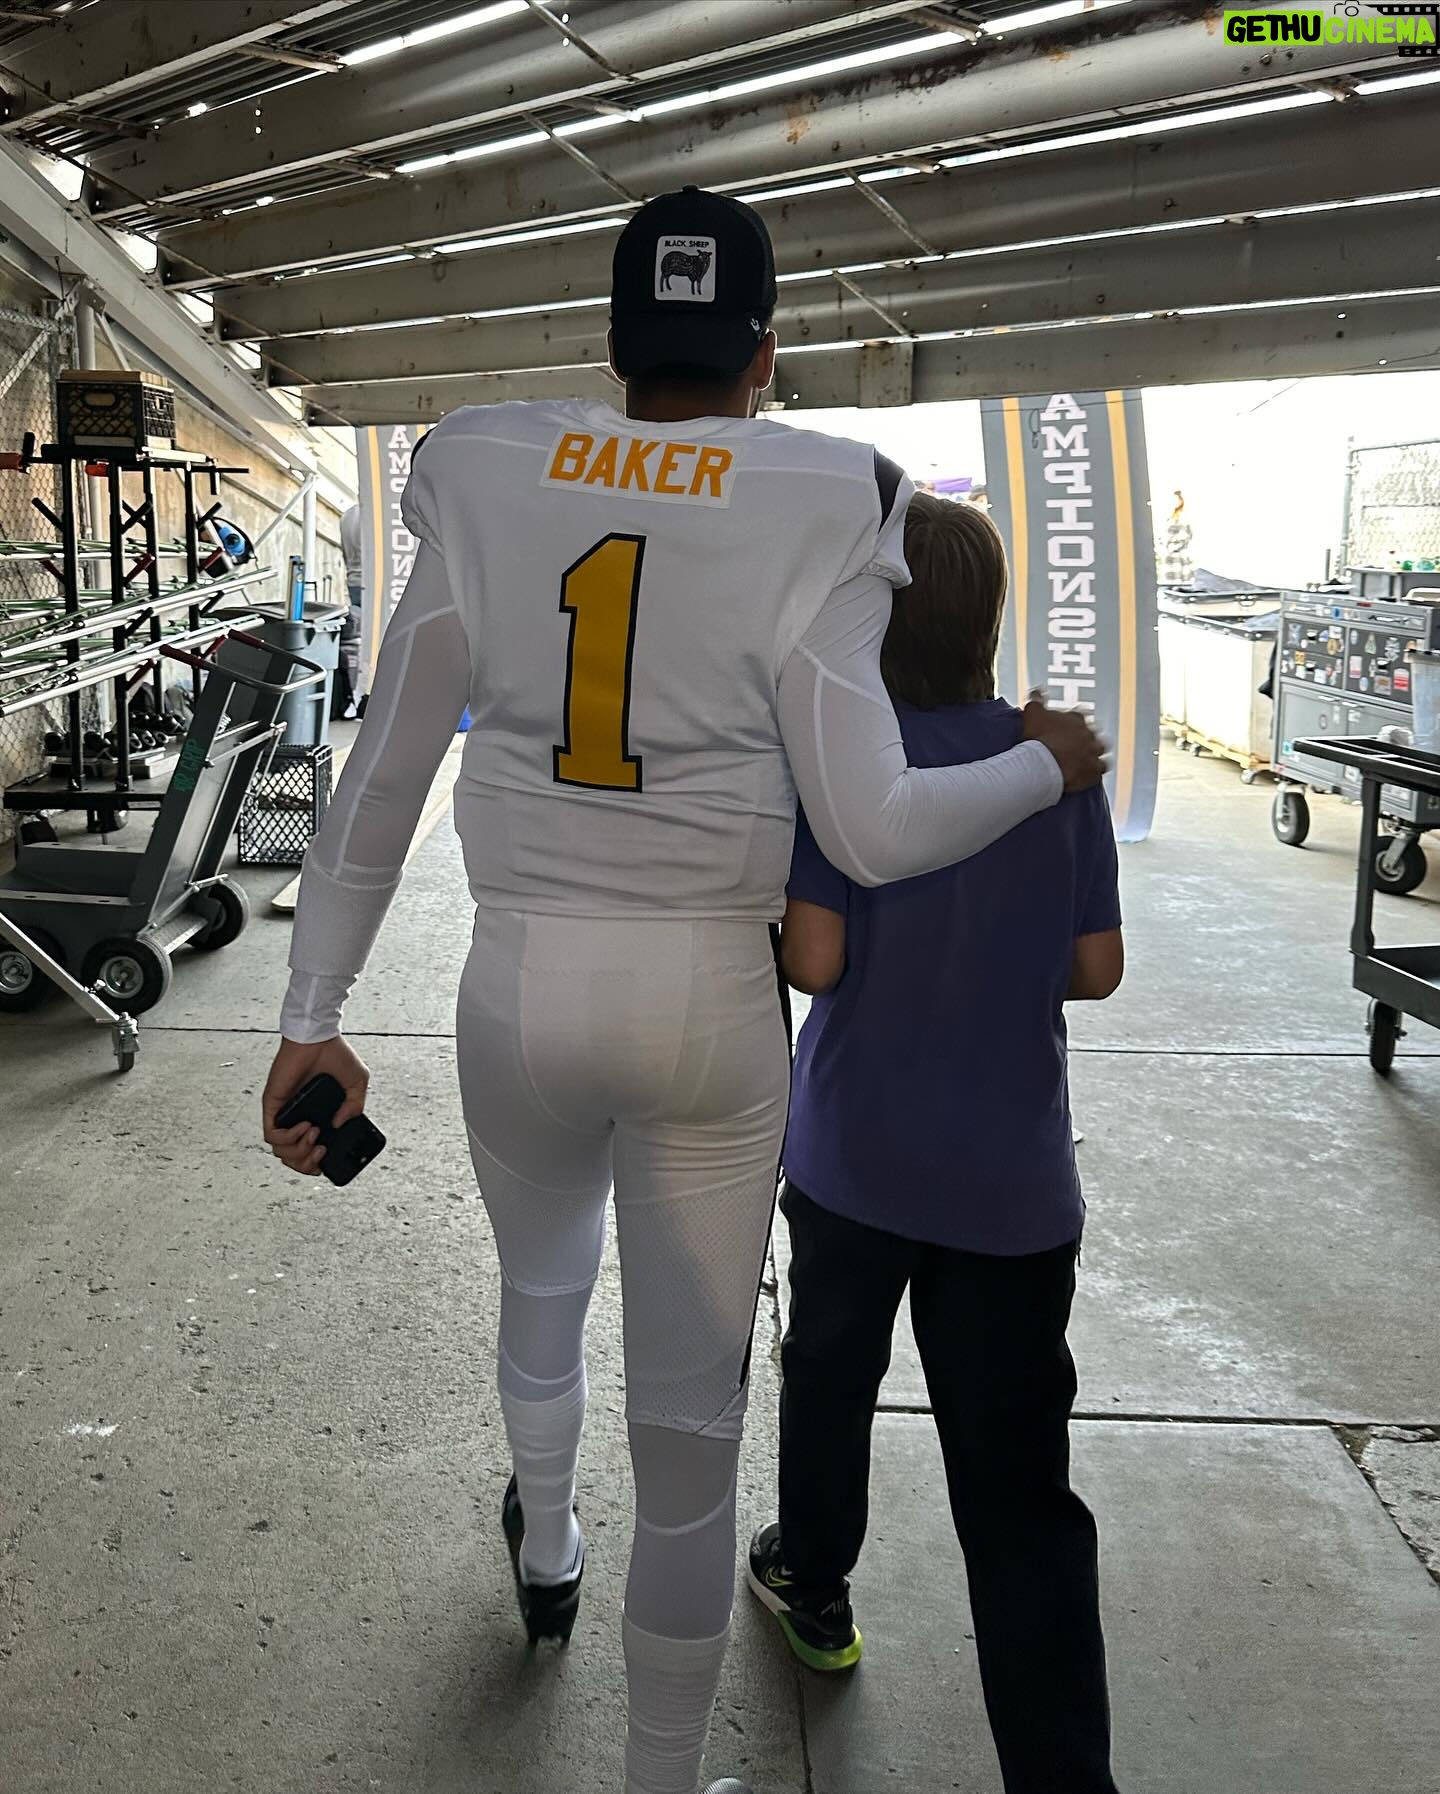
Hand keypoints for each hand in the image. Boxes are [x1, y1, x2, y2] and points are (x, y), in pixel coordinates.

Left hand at [261, 1035, 369, 1176]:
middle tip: (321, 1150)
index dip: (315, 1163)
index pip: (307, 1151)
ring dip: (299, 1152)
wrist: (318, 1038)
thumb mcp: (357, 1083)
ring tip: (314, 1134)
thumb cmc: (334, 1055)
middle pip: (292, 1158)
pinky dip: (288, 1138)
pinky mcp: (272, 1106)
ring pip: (280, 1152)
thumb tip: (339, 1124)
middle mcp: (297, 1117)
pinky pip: (272, 1135)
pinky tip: (305, 1126)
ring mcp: (284, 1113)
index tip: (326, 1159)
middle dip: (306, 1164)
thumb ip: (355, 1106)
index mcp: (316, 1115)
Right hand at [1021, 692, 1109, 791]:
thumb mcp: (1032, 713)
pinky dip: (1096, 770)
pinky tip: (1089, 773)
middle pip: (1092, 732)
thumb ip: (1036, 700)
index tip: (1065, 727)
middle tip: (1073, 744)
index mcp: (1076, 718)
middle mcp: (1090, 733)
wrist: (1045, 765)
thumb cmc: (1038, 738)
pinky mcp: (1095, 771)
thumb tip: (1036, 690)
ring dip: (1095, 752)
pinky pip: (1100, 769)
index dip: (1071, 721)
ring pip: (1101, 749)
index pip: (1079, 715)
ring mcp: (1095, 752)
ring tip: (1086, 757)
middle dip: (1085, 736)